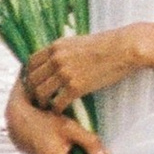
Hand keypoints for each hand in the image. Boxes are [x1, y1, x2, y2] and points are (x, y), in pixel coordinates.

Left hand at [20, 27, 143, 109]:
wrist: (123, 48)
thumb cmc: (107, 45)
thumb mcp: (79, 42)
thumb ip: (65, 50)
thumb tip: (60, 58)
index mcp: (56, 46)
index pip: (31, 62)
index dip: (29, 75)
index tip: (32, 84)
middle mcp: (56, 59)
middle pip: (32, 79)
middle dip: (32, 91)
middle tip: (36, 99)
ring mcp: (65, 73)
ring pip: (41, 93)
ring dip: (41, 102)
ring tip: (45, 107)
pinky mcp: (76, 87)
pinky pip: (58, 103)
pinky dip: (56, 109)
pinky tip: (60, 111)